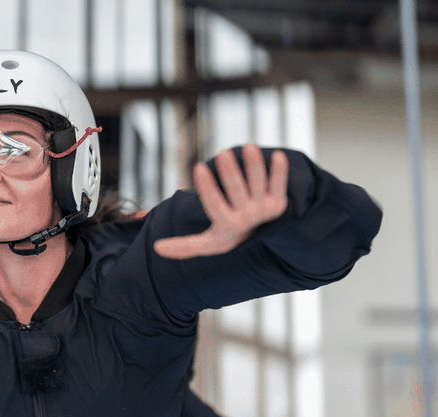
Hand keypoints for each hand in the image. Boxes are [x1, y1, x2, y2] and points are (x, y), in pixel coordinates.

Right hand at [154, 144, 287, 258]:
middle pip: (237, 192)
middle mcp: (247, 219)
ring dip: (255, 166)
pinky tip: (279, 156)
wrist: (261, 240)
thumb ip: (185, 246)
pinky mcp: (279, 203)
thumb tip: (156, 248)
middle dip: (231, 173)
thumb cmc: (227, 236)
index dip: (207, 188)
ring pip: (259, 185)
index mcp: (227, 226)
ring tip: (249, 146)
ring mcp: (264, 210)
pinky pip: (280, 185)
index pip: (215, 206)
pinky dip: (280, 172)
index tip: (198, 167)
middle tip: (223, 153)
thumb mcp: (207, 244)